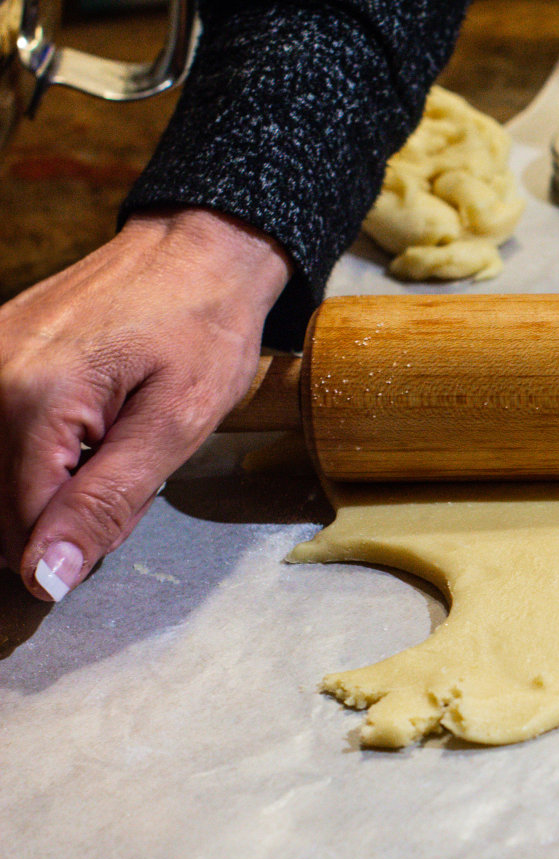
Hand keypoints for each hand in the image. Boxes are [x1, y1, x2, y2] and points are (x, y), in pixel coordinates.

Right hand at [0, 206, 289, 600]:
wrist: (198, 249)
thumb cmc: (202, 330)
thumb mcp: (175, 426)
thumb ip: (107, 503)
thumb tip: (47, 574)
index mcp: (31, 400)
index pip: (23, 525)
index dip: (78, 546)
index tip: (125, 519)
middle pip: (3, 505)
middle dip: (64, 516)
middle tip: (129, 476)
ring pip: (0, 473)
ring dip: (53, 485)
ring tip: (113, 448)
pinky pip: (1, 431)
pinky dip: (44, 450)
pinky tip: (91, 429)